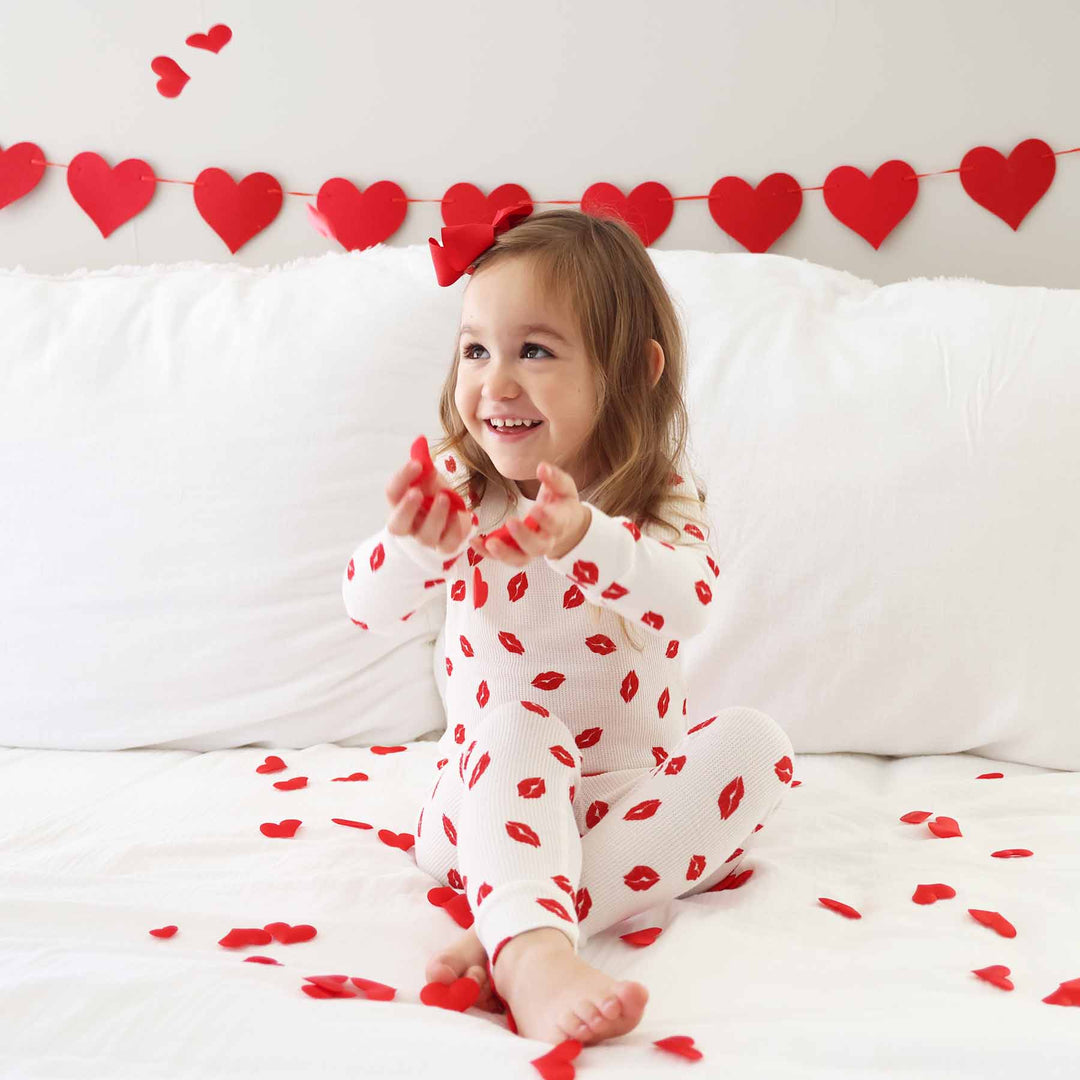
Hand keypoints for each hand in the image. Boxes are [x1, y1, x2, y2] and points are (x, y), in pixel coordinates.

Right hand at [386, 458, 473, 553]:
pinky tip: (460, 513)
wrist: (452, 512)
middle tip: (417, 492)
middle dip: (406, 509)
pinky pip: (448, 542)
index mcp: (400, 503)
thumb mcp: (428, 476)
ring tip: (444, 497)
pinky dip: (454, 528)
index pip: (392, 493)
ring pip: (425, 535)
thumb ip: (422, 461)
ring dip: (435, 516)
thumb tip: (420, 439)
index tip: (416, 464)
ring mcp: (426, 537)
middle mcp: (409, 523)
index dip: (401, 479)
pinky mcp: (446, 545)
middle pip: (397, 525)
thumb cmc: (433, 493)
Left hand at [469, 461, 590, 566]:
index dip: (547, 519)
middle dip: (524, 537)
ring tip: (489, 543)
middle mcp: (547, 540)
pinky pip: (503, 557)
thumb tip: (542, 467)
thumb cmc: (562, 504)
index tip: (536, 508)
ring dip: (504, 553)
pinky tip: (475, 542)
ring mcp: (531, 550)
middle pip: (538, 547)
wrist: (566, 527)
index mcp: (561, 522)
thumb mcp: (564, 488)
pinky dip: (487, 554)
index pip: (556, 524)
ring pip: (520, 558)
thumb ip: (554, 478)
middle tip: (511, 523)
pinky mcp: (516, 552)